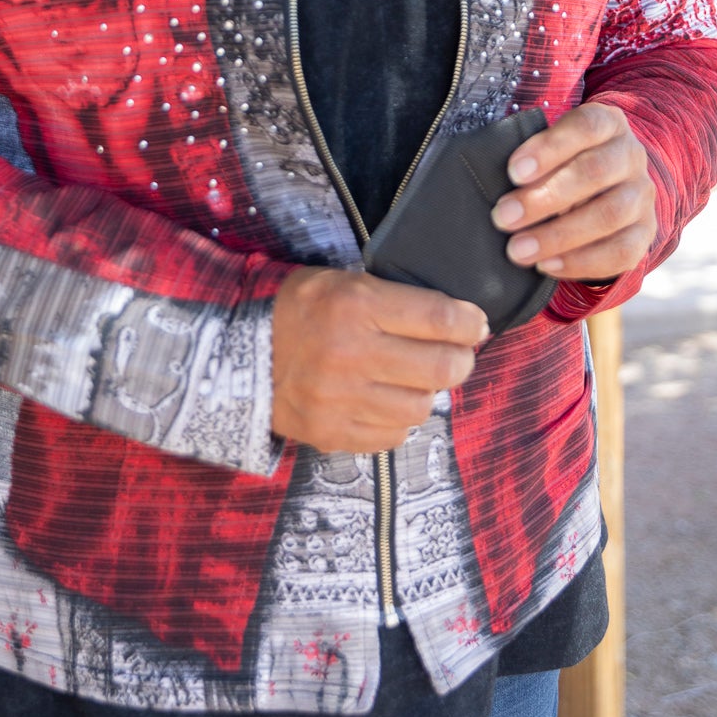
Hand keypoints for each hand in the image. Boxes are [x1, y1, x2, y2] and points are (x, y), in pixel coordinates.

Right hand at [271, 268, 488, 453]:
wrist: (239, 355)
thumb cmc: (299, 310)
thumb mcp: (342, 281)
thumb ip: (393, 297)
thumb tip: (455, 319)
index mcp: (356, 304)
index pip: (439, 317)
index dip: (470, 322)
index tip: (476, 324)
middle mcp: (352, 353)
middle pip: (441, 367)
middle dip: (462, 360)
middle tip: (459, 355)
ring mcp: (342, 399)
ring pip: (422, 406)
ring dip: (428, 392)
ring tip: (417, 379)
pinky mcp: (333, 433)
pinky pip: (393, 435)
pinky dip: (399, 419)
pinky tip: (388, 401)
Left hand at [490, 102, 656, 282]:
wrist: (607, 185)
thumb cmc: (563, 161)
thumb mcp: (551, 146)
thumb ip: (531, 158)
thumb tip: (489, 179)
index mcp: (607, 123)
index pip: (585, 127)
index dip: (549, 148)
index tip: (513, 172)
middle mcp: (631, 155)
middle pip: (594, 172)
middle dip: (544, 198)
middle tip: (502, 217)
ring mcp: (642, 196)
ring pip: (609, 215)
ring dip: (558, 235)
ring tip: (517, 250)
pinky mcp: (645, 233)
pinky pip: (621, 252)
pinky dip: (581, 262)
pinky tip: (546, 266)